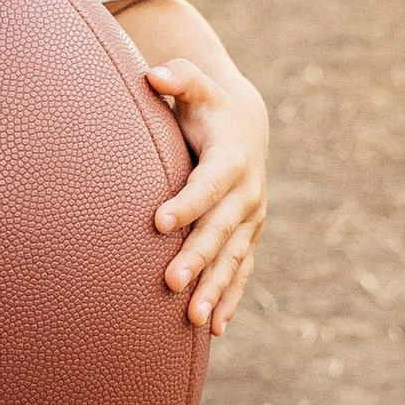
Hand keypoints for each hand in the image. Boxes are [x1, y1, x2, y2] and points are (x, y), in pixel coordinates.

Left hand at [144, 58, 268, 333]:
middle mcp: (247, 195)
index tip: (158, 222)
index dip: (186, 203)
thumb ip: (177, 78)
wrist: (245, 126)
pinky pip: (241, 273)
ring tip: (194, 321)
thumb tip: (154, 75)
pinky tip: (214, 329)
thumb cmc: (207, 107)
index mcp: (232, 159)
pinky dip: (230, 299)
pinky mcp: (248, 239)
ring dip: (215, 290)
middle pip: (220, 231)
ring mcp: (250, 221)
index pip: (208, 185)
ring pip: (232, 260)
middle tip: (170, 282)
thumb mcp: (196, 86)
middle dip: (197, 258)